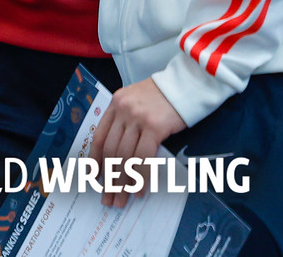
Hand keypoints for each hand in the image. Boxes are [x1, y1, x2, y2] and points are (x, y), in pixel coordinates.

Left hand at [86, 78, 184, 207]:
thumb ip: (125, 120)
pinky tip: (139, 189)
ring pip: (124, 157)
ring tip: (121, 199)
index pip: (99, 137)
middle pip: (111, 151)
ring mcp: (138, 118)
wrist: (187, 83)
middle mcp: (123, 110)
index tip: (94, 178)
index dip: (95, 161)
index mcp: (116, 103)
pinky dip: (140, 177)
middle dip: (108, 179)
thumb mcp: (136, 100)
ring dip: (122, 183)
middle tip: (108, 198)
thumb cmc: (163, 95)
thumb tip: (118, 156)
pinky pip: (143, 157)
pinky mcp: (155, 127)